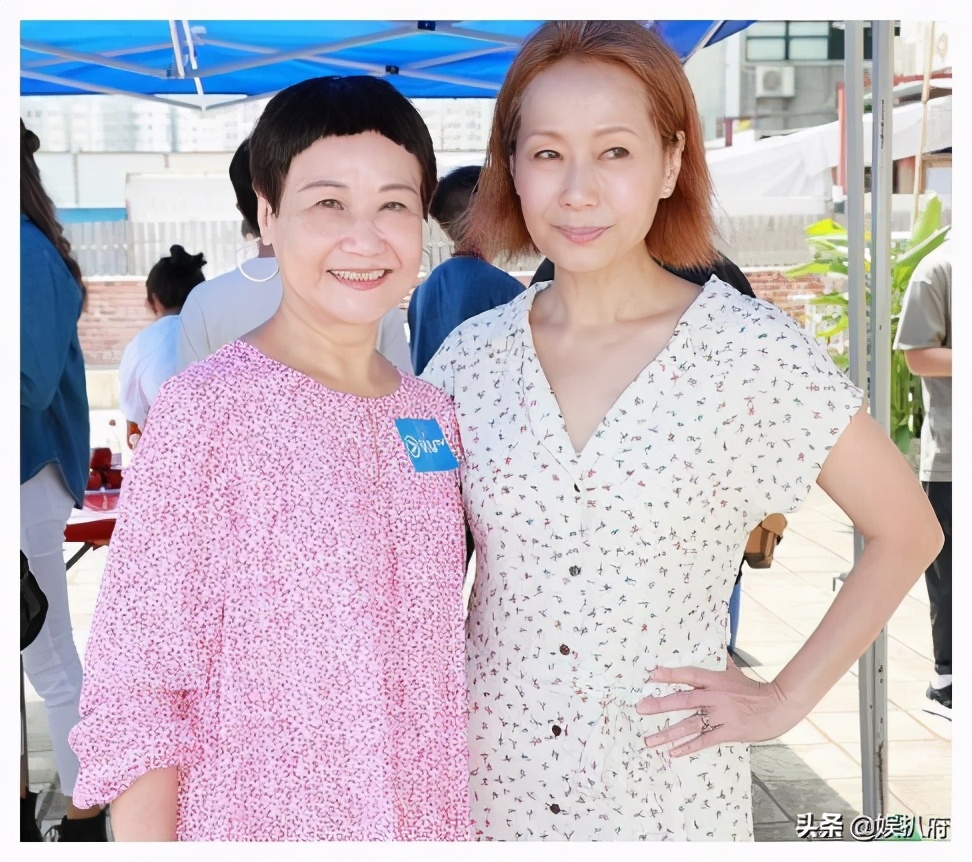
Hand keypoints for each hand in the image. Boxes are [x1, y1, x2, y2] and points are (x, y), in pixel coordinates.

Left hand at [636, 659, 804, 756]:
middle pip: (683, 700)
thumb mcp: (733, 671)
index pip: (688, 674)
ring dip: (667, 733)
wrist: (776, 707)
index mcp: (715, 680)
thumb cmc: (752, 689)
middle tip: (640, 708)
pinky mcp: (727, 732)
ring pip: (689, 724)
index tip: (651, 676)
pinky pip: (703, 740)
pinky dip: (687, 747)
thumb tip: (716, 640)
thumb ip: (720, 660)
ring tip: (649, 740)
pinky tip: (672, 752)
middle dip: (659, 705)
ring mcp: (720, 716)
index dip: (670, 675)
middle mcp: (714, 697)